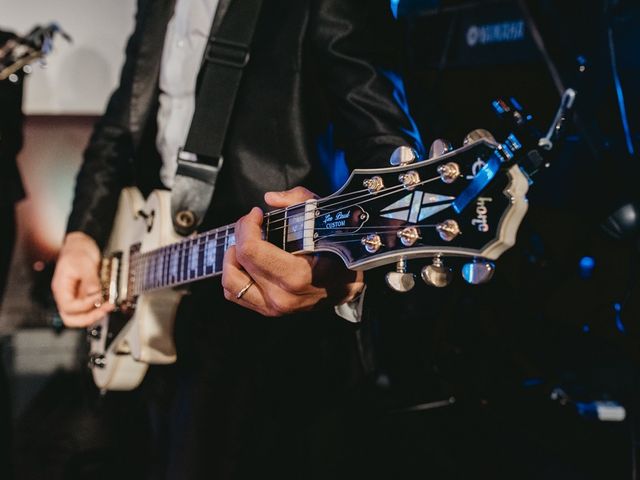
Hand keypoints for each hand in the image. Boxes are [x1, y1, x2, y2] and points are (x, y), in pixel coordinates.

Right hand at [51, 231, 113, 326]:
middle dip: (89, 317)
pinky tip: (108, 301)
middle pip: (71, 318)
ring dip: (95, 315)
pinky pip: (90, 308)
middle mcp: (66, 295)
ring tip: (108, 306)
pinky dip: (99, 307)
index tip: (98, 296)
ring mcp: (75, 296)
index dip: (85, 305)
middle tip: (105, 309)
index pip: (69, 307)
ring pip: (80, 316)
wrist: (80, 244)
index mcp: (61, 288)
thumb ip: (90, 279)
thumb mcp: (83, 263)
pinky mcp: (85, 295)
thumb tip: (95, 293)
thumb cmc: (76, 251)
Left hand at [222, 187, 363, 316]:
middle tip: (252, 223)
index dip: (247, 225)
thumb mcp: (324, 218)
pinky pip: (236, 294)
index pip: (251, 250)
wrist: (348, 285)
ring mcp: (275, 307)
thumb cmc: (339, 251)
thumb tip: (270, 199)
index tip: (256, 214)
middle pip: (239, 261)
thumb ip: (298, 201)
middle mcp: (282, 296)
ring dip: (232, 258)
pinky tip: (246, 261)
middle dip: (240, 234)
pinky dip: (234, 275)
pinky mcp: (269, 311)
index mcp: (296, 276)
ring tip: (246, 244)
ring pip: (230, 282)